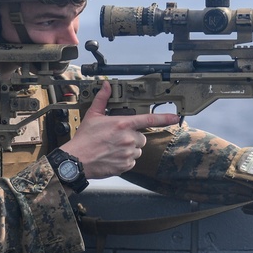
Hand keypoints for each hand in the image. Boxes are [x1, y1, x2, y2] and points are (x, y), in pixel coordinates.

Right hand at [61, 82, 180, 178]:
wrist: (78, 160)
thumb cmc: (84, 139)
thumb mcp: (93, 115)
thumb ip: (102, 100)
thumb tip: (106, 86)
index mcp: (123, 124)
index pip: (149, 120)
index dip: (165, 118)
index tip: (175, 118)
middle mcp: (129, 138)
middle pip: (141, 137)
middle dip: (133, 137)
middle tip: (117, 138)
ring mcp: (129, 153)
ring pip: (137, 149)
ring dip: (130, 148)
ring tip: (113, 147)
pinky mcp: (126, 165)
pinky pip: (132, 161)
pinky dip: (125, 159)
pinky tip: (113, 156)